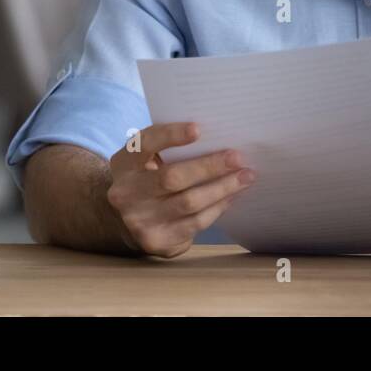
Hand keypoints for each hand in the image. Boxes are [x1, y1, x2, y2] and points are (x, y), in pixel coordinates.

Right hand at [106, 122, 254, 257]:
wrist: (126, 220)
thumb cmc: (149, 178)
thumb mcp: (147, 159)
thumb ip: (170, 148)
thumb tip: (219, 138)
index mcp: (124, 163)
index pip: (145, 144)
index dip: (171, 135)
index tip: (199, 130)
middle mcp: (126, 193)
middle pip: (172, 178)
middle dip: (210, 166)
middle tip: (237, 157)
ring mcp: (139, 221)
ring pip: (189, 203)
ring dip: (223, 188)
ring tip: (245, 176)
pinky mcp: (156, 241)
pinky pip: (195, 223)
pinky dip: (217, 207)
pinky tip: (232, 196)